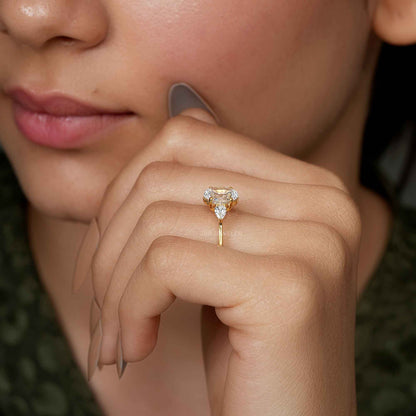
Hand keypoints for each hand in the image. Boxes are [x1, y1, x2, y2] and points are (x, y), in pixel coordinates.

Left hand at [75, 87, 360, 414]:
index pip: (188, 138)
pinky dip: (130, 304)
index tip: (112, 253)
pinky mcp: (289, 287)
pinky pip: (165, 262)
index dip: (127, 191)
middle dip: (110, 241)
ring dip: (114, 283)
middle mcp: (324, 203)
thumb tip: (185, 105)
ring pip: (157, 218)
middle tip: (104, 302)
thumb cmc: (245, 345)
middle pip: (165, 173)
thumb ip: (208, 182)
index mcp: (309, 188)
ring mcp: (314, 241)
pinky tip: (140, 343)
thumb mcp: (222, 252)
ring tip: (119, 330)